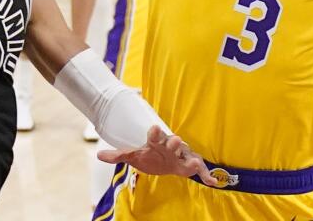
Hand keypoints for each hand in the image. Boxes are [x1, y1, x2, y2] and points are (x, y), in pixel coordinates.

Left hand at [98, 126, 217, 186]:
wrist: (160, 158)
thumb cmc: (148, 155)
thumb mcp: (132, 155)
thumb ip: (118, 155)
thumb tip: (99, 156)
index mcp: (156, 141)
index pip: (154, 135)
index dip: (154, 132)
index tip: (152, 128)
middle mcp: (170, 146)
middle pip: (173, 142)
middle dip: (174, 142)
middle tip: (176, 140)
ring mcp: (180, 155)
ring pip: (187, 154)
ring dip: (191, 158)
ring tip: (195, 163)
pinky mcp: (187, 165)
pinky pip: (198, 170)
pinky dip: (206, 175)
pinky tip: (213, 182)